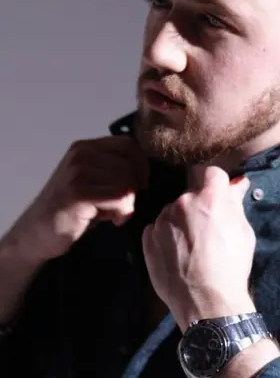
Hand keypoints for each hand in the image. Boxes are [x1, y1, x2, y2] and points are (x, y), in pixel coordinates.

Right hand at [9, 136, 147, 261]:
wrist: (36, 233)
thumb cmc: (69, 211)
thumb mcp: (92, 181)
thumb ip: (112, 169)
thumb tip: (144, 171)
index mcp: (85, 147)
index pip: (127, 144)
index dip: (141, 165)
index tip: (140, 185)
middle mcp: (81, 155)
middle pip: (130, 165)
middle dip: (133, 190)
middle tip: (121, 207)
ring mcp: (78, 173)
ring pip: (127, 182)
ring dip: (128, 204)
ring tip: (113, 214)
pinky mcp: (79, 194)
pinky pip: (121, 197)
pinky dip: (124, 212)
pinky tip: (113, 220)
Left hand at [142, 165, 255, 330]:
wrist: (206, 301)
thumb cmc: (231, 267)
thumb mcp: (242, 232)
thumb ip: (236, 203)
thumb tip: (238, 184)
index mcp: (210, 197)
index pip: (212, 172)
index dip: (216, 184)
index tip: (219, 195)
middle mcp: (182, 202)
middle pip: (190, 193)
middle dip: (198, 205)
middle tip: (207, 229)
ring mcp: (162, 220)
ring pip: (173, 211)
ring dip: (180, 221)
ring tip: (191, 248)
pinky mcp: (148, 238)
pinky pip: (157, 229)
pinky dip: (166, 236)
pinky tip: (177, 254)